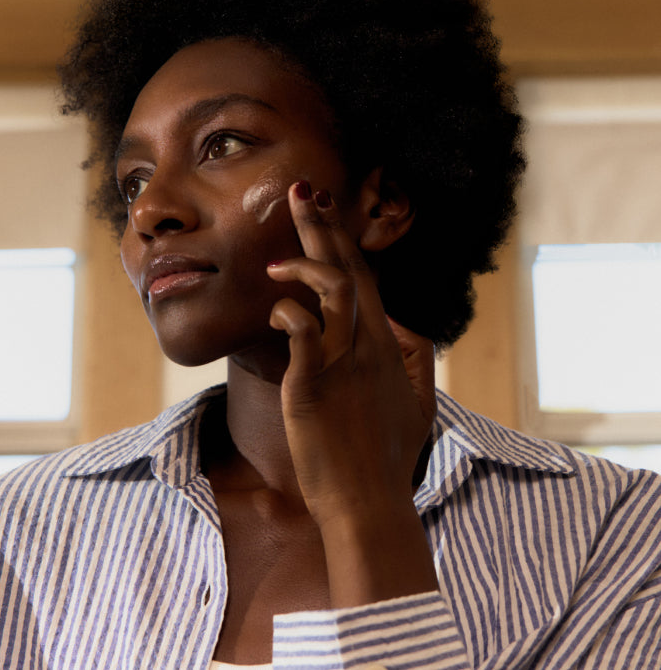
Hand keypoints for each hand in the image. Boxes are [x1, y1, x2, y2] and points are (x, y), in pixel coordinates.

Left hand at [267, 181, 436, 529]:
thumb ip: (416, 358)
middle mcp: (368, 344)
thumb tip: (403, 326)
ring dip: (303, 266)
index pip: (365, 278)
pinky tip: (276, 310)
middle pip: (348, 271)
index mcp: (387, 345)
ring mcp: (342, 363)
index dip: (344, 241)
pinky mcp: (314, 386)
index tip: (325, 209)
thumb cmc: (391, 457)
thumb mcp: (420, 402)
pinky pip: (303, 335)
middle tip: (301, 192)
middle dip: (323, 227)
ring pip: (333, 292)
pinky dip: (288, 314)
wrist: (371, 504)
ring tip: (276, 263)